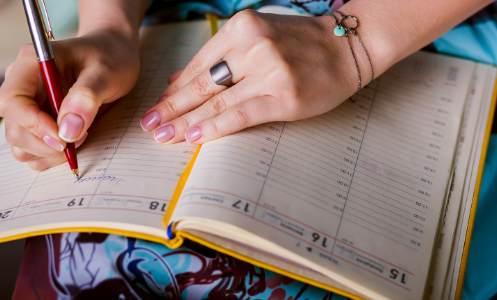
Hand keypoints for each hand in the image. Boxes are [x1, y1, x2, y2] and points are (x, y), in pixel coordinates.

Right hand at [0, 29, 139, 170]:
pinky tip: (74, 141)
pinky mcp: (37, 121)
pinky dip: (51, 155)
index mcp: (31, 64)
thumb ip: (86, 97)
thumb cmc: (109, 58)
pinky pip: (32, 149)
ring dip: (49, 151)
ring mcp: (28, 105)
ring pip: (20, 143)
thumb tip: (67, 130)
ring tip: (80, 136)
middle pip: (14, 128)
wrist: (114, 55)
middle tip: (80, 137)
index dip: (32, 124)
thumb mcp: (106, 72)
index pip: (10, 102)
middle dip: (45, 143)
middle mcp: (22, 85)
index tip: (63, 136)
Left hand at [139, 10, 371, 143]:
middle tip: (149, 124)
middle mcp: (253, 47)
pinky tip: (194, 137)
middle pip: (201, 84)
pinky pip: (240, 115)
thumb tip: (176, 79)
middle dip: (171, 106)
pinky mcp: (284, 97)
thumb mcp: (257, 37)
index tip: (159, 105)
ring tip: (163, 135)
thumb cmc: (301, 44)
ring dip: (185, 121)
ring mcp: (269, 72)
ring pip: (216, 102)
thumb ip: (218, 57)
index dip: (175, 88)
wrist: (347, 48)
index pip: (198, 64)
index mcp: (242, 28)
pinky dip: (214, 127)